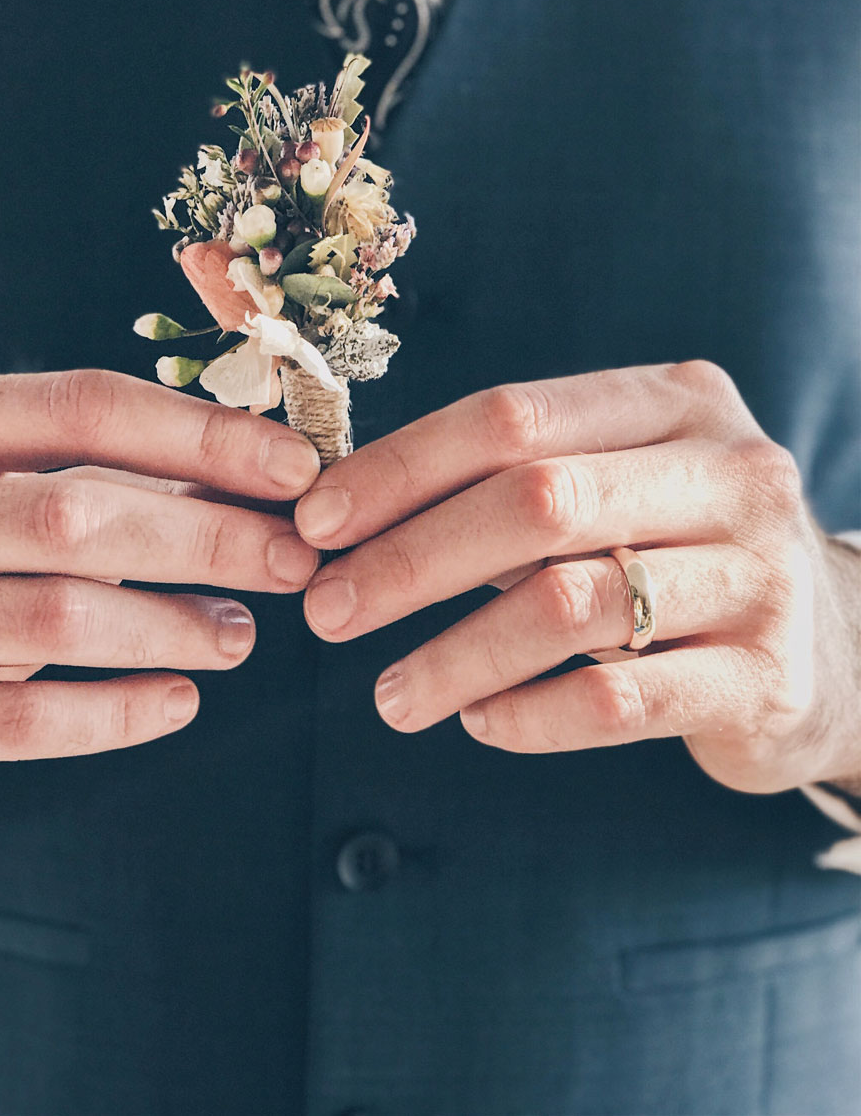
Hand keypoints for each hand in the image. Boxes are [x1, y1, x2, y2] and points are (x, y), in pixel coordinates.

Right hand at [0, 370, 319, 825]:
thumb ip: (106, 471)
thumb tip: (271, 471)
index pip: (74, 405)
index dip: (198, 435)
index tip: (297, 468)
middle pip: (71, 510)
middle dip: (206, 534)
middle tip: (293, 561)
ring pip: (58, 614)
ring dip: (176, 624)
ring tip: (241, 633)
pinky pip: (30, 719)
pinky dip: (123, 710)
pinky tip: (180, 699)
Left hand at [294, 362, 860, 796]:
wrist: (838, 649)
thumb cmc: (678, 548)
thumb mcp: (617, 482)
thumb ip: (510, 480)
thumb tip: (342, 512)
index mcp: (675, 402)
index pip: (512, 415)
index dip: (402, 468)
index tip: (316, 521)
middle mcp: (730, 474)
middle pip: (537, 502)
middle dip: (412, 559)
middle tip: (328, 611)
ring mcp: (758, 576)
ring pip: (570, 606)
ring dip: (456, 654)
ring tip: (390, 695)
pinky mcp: (766, 681)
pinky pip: (618, 701)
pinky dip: (530, 716)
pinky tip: (481, 722)